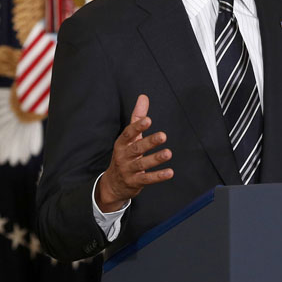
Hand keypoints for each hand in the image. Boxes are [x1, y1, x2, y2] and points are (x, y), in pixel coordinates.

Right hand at [95, 94, 173, 211]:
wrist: (113, 184)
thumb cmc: (124, 155)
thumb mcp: (128, 138)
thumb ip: (137, 118)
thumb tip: (143, 97)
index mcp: (121, 144)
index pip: (128, 133)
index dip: (137, 127)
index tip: (148, 120)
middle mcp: (123, 156)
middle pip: (136, 148)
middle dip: (149, 142)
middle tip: (163, 136)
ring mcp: (128, 170)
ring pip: (142, 164)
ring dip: (155, 159)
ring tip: (168, 153)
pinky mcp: (134, 182)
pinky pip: (147, 179)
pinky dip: (158, 176)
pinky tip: (169, 172)